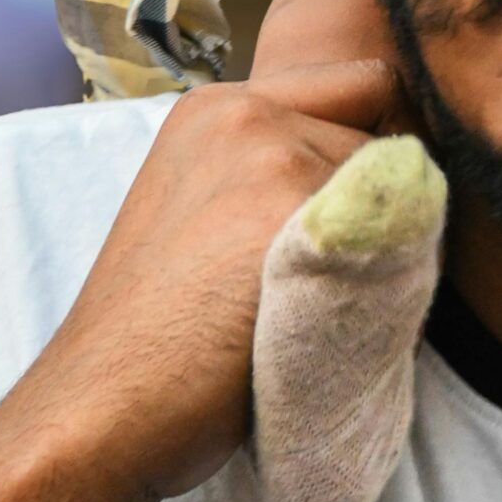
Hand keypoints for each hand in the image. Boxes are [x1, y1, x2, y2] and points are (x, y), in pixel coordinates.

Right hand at [0, 0, 405, 501]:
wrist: (99, 412)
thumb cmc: (157, 338)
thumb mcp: (198, 209)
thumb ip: (268, 170)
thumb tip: (380, 171)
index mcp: (217, 106)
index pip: (359, 88)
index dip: (370, 153)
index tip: (348, 217)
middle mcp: (246, 110)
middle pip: (379, 143)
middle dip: (373, 208)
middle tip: (311, 283)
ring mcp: (274, 155)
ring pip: (396, 193)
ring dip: (381, 249)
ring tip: (308, 309)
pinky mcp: (300, 212)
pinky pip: (401, 239)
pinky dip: (386, 284)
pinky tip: (325, 324)